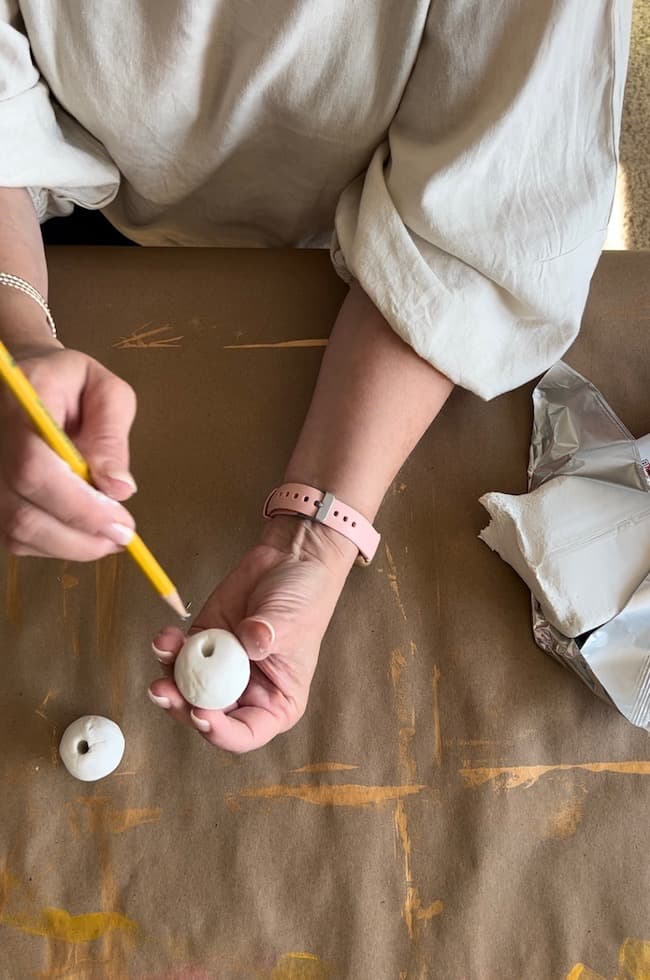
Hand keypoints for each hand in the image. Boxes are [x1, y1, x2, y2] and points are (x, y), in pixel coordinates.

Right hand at [0, 345, 137, 559]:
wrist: (24, 380)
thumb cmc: (71, 382)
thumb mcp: (106, 392)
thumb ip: (111, 437)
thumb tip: (119, 489)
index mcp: (18, 406)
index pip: (35, 470)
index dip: (79, 506)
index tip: (121, 522)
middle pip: (22, 513)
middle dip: (80, 537)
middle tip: (121, 537)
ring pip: (16, 531)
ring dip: (69, 545)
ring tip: (105, 535)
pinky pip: (12, 536)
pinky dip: (52, 542)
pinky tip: (78, 529)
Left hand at [148, 516, 357, 751]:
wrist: (290, 560)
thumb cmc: (305, 599)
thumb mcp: (293, 623)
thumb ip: (268, 637)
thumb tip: (249, 642)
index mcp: (276, 702)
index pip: (246, 733)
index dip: (221, 732)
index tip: (202, 712)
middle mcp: (246, 691)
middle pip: (208, 714)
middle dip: (182, 706)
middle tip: (165, 690)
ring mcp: (220, 667)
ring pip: (187, 688)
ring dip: (168, 677)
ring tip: (163, 652)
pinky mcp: (204, 642)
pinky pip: (179, 656)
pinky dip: (168, 649)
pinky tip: (168, 635)